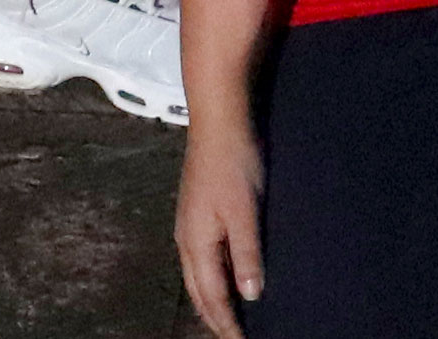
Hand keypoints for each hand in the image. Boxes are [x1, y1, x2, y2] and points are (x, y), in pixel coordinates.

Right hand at [176, 109, 267, 338]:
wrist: (218, 120)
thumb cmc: (232, 162)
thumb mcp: (245, 211)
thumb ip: (247, 254)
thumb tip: (251, 295)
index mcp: (196, 242)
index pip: (211, 296)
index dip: (226, 323)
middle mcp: (186, 237)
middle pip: (198, 291)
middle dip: (214, 317)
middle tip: (232, 337)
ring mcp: (188, 223)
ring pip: (197, 275)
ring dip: (211, 299)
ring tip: (228, 316)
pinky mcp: (196, 211)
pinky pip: (201, 257)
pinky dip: (211, 277)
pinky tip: (224, 274)